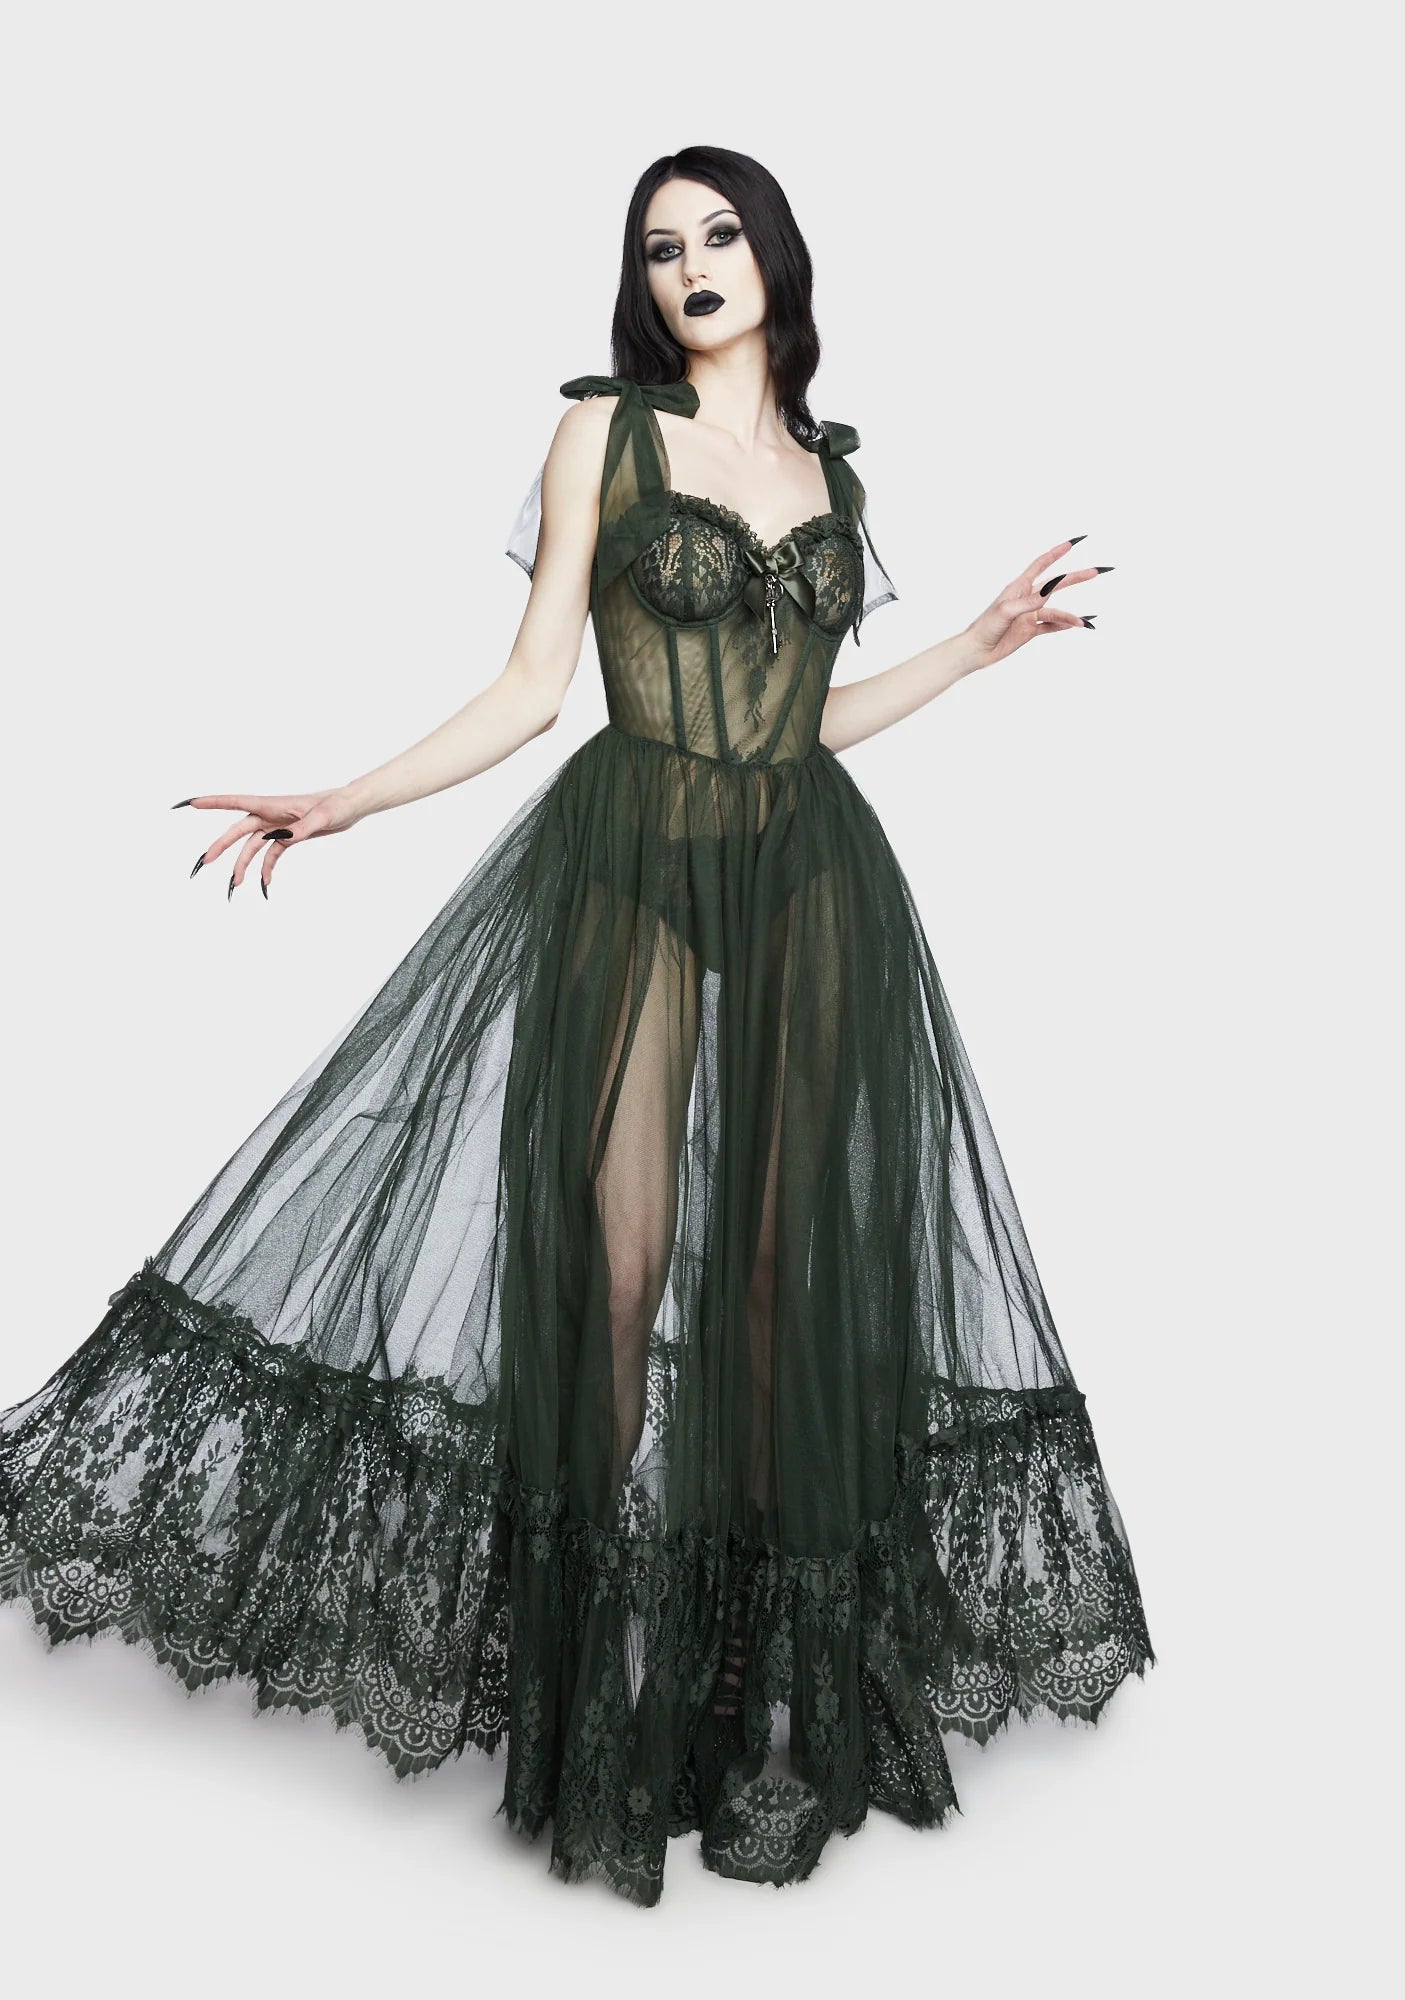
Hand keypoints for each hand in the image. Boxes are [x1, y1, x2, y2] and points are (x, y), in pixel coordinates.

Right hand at [174, 787, 363, 898]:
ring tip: (235, 884)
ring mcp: (279, 826)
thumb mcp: (324, 815)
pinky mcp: (289, 836)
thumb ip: (303, 827)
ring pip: (253, 846)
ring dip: (243, 864)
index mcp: (273, 805)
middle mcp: (271, 815)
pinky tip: (265, 884)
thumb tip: (283, 838)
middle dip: (221, 846)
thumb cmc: (338, 804)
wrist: (352, 807)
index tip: (191, 803)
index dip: (213, 803)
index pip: (237, 802)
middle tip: (205, 862)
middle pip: (239, 831)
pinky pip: (271, 854)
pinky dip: (267, 868)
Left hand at [962, 536, 1111, 671]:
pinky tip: (1076, 624)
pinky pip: (1051, 626)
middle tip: (1096, 571)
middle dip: (1075, 578)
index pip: (1040, 565)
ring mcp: (1029, 615)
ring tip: (1083, 622)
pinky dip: (1063, 625)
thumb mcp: (1006, 611)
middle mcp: (1026, 598)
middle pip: (1056, 584)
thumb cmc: (986, 627)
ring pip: (1055, 611)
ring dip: (1069, 616)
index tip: (1071, 543)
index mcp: (1018, 587)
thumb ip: (1028, 602)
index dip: (1056, 553)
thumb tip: (1049, 591)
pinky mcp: (1030, 630)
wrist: (977, 650)